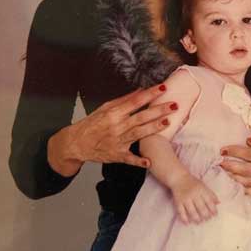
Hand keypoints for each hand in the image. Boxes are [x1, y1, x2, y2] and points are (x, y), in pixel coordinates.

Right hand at [48, 84, 178, 173]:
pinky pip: (129, 159)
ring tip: (168, 122)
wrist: (76, 143)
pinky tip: (148, 162)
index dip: (150, 94)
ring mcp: (118, 141)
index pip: (135, 101)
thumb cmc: (91, 124)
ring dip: (154, 128)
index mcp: (113, 113)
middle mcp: (116, 126)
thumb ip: (123, 100)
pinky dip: (138, 161)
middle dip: (158, 111)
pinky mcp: (117, 155)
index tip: (163, 88)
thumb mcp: (104, 108)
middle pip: (141, 117)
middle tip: (174, 105)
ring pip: (139, 134)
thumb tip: (140, 90)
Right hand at [171, 174, 219, 223]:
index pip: (209, 202)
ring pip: (192, 212)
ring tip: (199, 222)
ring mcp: (186, 199)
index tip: (215, 215)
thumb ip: (211, 194)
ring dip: (197, 219)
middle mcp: (194, 195)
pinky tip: (187, 223)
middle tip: (207, 219)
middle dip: (206, 215)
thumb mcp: (204, 186)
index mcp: (202, 190)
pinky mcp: (178, 202)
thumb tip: (219, 203)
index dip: (213, 209)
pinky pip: (181, 212)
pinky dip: (184, 218)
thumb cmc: (194, 183)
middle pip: (201, 208)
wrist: (179, 178)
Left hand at [220, 131, 250, 197]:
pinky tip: (233, 186)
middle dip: (230, 167)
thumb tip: (249, 140)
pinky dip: (243, 190)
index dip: (235, 152)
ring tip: (222, 173)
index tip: (223, 150)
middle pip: (245, 171)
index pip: (249, 155)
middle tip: (219, 163)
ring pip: (247, 182)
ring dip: (233, 179)